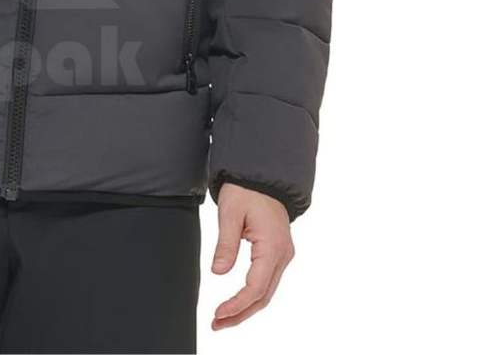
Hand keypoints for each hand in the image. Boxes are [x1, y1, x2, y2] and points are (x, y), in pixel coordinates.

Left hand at [210, 183, 294, 329]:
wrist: (262, 175)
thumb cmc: (246, 189)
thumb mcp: (230, 213)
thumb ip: (225, 244)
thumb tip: (218, 272)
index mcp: (272, 247)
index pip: (255, 287)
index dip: (236, 304)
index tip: (218, 314)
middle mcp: (283, 255)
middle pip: (263, 296)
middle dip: (241, 314)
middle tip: (217, 324)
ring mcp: (283, 254)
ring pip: (266, 291)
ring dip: (246, 307)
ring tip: (223, 318)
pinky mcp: (278, 252)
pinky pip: (267, 280)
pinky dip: (253, 295)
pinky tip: (238, 302)